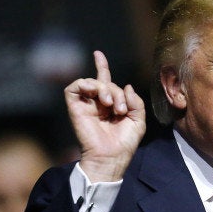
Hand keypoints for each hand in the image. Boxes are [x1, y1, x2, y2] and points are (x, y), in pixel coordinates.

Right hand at [64, 51, 145, 181]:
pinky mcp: (75, 108)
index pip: (105, 81)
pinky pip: (74, 88)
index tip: (97, 53)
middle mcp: (97, 103)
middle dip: (117, 92)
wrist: (111, 157)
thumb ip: (136, 102)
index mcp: (111, 105)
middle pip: (106, 82)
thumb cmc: (125, 144)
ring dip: (104, 89)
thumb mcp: (138, 121)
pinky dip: (85, 84)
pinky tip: (96, 94)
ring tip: (110, 105)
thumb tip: (126, 87)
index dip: (101, 66)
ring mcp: (86, 105)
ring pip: (92, 83)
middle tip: (121, 110)